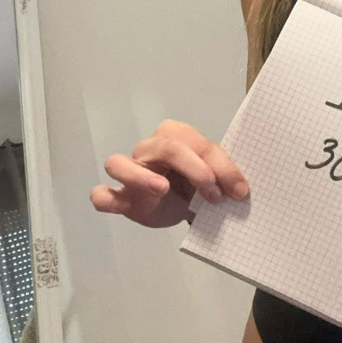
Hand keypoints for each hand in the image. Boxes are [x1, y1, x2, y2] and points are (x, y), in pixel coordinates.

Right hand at [90, 119, 249, 228]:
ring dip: (141, 175)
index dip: (222, 166)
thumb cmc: (195, 186)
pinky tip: (122, 204)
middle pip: (168, 148)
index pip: (199, 144)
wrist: (179, 207)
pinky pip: (101, 194)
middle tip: (216, 196)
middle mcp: (149, 148)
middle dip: (196, 170)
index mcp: (177, 136)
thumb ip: (223, 178)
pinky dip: (106, 198)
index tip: (240, 190)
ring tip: (163, 188)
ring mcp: (129, 170)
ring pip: (120, 163)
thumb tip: (241, 192)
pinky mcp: (119, 195)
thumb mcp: (213, 179)